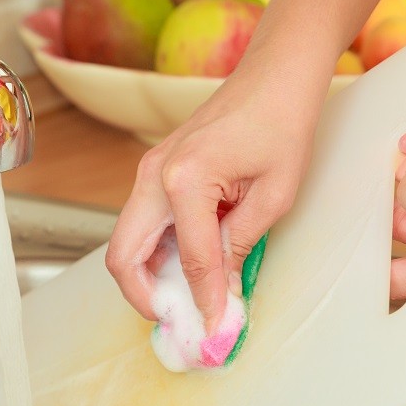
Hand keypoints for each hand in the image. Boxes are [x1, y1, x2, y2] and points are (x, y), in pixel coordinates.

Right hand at [105, 77, 315, 331]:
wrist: (274, 75)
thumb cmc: (283, 122)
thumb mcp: (275, 194)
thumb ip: (241, 246)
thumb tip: (224, 291)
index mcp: (184, 179)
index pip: (189, 260)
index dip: (203, 301)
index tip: (215, 329)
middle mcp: (153, 176)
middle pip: (123, 256)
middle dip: (144, 297)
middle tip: (178, 321)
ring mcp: (148, 172)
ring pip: (127, 243)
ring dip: (148, 277)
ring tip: (185, 300)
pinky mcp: (155, 173)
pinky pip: (142, 225)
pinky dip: (156, 254)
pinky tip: (188, 268)